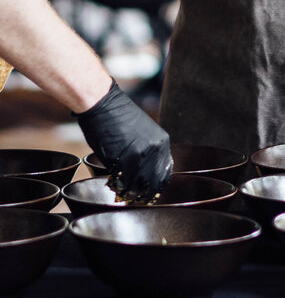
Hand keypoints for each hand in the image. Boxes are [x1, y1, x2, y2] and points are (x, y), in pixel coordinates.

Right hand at [75, 81, 172, 202]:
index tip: (147, 192)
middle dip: (143, 194)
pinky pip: (122, 181)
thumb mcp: (143, 132)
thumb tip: (146, 171)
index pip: (164, 173)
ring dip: (128, 192)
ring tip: (120, 192)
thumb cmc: (118, 117)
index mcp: (162, 142)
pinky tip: (112, 183)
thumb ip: (148, 150)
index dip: (155, 185)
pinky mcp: (123, 159)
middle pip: (152, 183)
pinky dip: (117, 186)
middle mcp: (155, 149)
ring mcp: (140, 155)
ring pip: (137, 185)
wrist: (103, 104)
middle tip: (133, 198)